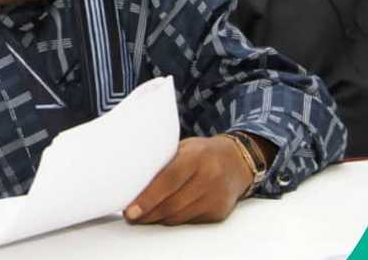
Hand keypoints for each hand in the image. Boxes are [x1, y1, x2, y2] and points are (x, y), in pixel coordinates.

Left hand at [124, 136, 251, 225]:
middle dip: (148, 213)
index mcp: (197, 156)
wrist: (237, 161)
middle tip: (131, 215)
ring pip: (179, 216)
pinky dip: (174, 219)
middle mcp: (210, 176)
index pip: (168, 180)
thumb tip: (134, 181)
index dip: (148, 198)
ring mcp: (216, 196)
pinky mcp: (219, 211)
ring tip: (142, 216)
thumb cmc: (202, 152)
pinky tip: (163, 214)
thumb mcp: (183, 148)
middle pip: (172, 203)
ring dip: (158, 218)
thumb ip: (163, 162)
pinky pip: (190, 220)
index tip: (131, 209)